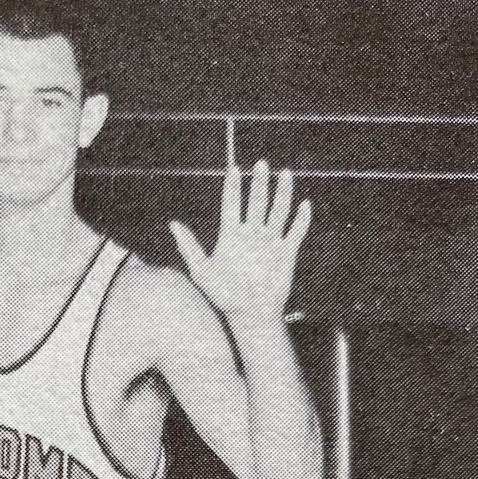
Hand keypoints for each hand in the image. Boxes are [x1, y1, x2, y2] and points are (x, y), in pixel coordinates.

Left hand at [169, 162, 311, 326]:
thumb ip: (189, 246)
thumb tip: (173, 224)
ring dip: (282, 192)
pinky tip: (304, 205)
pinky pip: (296, 231)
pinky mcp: (287, 252)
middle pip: (257, 201)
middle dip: (259, 183)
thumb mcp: (201, 271)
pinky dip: (302, 219)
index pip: (232, 204)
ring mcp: (270, 241)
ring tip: (284, 173)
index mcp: (231, 235)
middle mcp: (252, 234)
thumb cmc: (223, 296)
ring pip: (278, 210)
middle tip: (260, 164)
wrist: (250, 314)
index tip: (234, 169)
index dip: (233, 187)